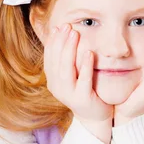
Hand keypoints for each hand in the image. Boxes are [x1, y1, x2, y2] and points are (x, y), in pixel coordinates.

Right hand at [44, 23, 112, 142]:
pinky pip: (83, 81)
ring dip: (70, 51)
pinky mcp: (82, 99)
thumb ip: (67, 60)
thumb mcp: (73, 75)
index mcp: (52, 81)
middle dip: (61, 42)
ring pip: (66, 71)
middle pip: (56, 62)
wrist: (94, 116)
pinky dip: (85, 66)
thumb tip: (64, 34)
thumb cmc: (85, 91)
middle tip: (68, 27)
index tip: (59, 27)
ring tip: (76, 35)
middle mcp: (57, 88)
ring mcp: (68, 95)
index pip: (49, 58)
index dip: (53, 42)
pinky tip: (89, 53)